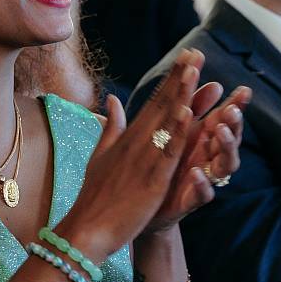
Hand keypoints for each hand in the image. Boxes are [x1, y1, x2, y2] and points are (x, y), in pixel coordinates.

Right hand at [57, 50, 199, 256]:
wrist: (85, 230)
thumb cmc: (95, 197)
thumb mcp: (100, 155)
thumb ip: (111, 127)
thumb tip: (113, 99)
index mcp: (129, 138)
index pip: (153, 102)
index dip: (170, 79)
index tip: (185, 57)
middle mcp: (137, 143)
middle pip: (162, 104)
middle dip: (179, 77)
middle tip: (195, 51)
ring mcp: (144, 160)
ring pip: (166, 122)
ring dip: (181, 94)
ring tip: (194, 69)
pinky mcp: (151, 180)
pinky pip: (166, 152)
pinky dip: (177, 132)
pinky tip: (188, 113)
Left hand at [145, 69, 250, 233]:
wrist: (141, 209)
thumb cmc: (157, 167)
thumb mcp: (167, 132)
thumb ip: (181, 107)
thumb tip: (189, 81)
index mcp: (201, 138)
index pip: (223, 117)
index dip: (234, 104)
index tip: (243, 89)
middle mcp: (207, 157)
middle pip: (230, 137)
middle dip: (235, 123)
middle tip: (233, 109)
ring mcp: (202, 178)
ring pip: (225, 164)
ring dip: (225, 147)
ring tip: (220, 131)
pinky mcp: (191, 200)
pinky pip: (203, 193)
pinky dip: (202, 184)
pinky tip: (197, 172)